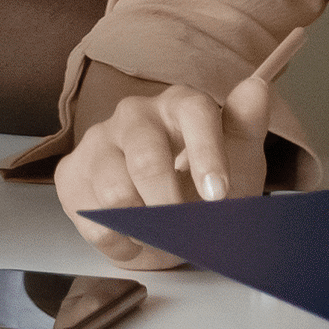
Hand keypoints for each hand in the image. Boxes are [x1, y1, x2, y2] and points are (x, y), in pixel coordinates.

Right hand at [52, 73, 277, 270]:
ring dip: (144, 227)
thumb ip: (246, 124)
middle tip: (185, 230)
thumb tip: (257, 87)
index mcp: (178, 105)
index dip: (207, 155)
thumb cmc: (203, 182)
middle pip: (146, 160)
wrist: (164, 217)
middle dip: (170, 205)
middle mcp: (134, 116)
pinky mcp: (71, 174)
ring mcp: (98, 143)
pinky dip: (120, 241)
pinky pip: (91, 216)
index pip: (194, 114)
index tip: (218, 195)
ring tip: (160, 233)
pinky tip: (133, 236)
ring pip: (115, 192)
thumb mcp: (238, 158)